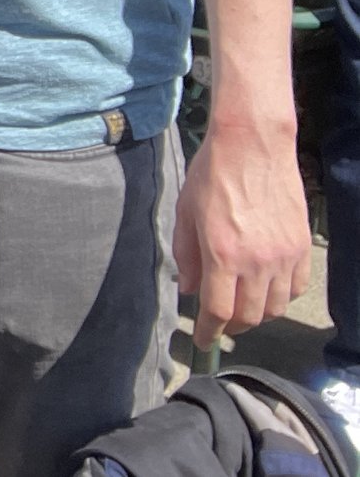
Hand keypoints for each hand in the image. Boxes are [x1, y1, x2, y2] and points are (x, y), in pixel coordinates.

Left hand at [175, 119, 309, 348]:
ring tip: (241, 309)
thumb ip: (186, 255)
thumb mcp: (186, 213)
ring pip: (275, 307)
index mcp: (222, 254)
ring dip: (257, 315)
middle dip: (231, 327)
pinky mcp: (301, 247)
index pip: (218, 311)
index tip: (202, 341)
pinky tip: (266, 291)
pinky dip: (280, 298)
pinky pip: (295, 288)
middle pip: (249, 317)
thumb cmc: (212, 174)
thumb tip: (188, 289)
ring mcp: (283, 256)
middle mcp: (257, 261)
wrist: (253, 146)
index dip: (208, 332)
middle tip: (219, 324)